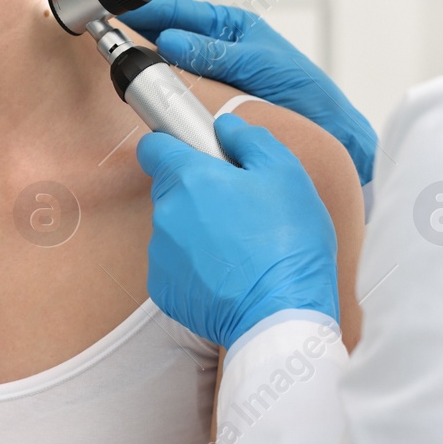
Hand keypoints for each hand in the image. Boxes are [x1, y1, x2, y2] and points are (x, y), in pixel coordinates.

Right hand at [118, 0, 376, 184]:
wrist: (328, 131)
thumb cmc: (304, 90)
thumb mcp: (256, 63)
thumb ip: (212, 53)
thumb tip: (168, 41)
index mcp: (232, 26)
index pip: (180, 12)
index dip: (148, 10)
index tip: (119, 10)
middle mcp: (220, 45)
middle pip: (170, 34)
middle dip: (140, 32)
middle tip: (107, 33)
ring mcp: (215, 72)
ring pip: (173, 62)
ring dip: (149, 61)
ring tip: (120, 59)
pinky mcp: (214, 99)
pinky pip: (183, 87)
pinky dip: (165, 86)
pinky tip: (148, 90)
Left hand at [138, 112, 339, 349]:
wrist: (282, 316)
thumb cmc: (289, 243)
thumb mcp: (286, 174)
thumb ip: (249, 140)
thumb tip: (226, 126)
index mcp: (189, 178)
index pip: (154, 146)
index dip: (172, 145)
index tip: (191, 152)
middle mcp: (166, 213)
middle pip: (171, 189)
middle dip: (199, 192)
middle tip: (241, 208)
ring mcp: (160, 254)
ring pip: (175, 229)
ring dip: (199, 231)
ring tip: (242, 248)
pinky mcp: (164, 289)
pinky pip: (176, 266)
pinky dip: (196, 267)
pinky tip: (231, 275)